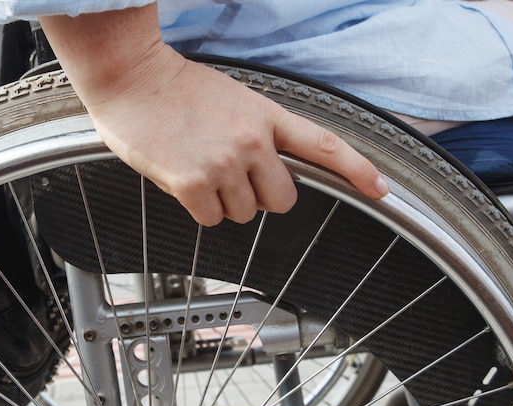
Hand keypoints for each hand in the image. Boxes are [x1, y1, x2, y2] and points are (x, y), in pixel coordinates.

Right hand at [40, 6, 387, 226]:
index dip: (358, 170)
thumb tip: (265, 174)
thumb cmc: (176, 89)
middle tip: (236, 178)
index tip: (381, 189)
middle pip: (283, 201)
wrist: (131, 77)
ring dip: (226, 202)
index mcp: (266, 117)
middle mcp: (252, 142)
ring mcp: (224, 164)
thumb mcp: (233, 101)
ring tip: (202, 170)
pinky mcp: (193, 184)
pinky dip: (200, 209)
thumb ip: (257, 135)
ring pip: (245, 215)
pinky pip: (212, 220)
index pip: (325, 145)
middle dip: (262, 197)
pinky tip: (185, 180)